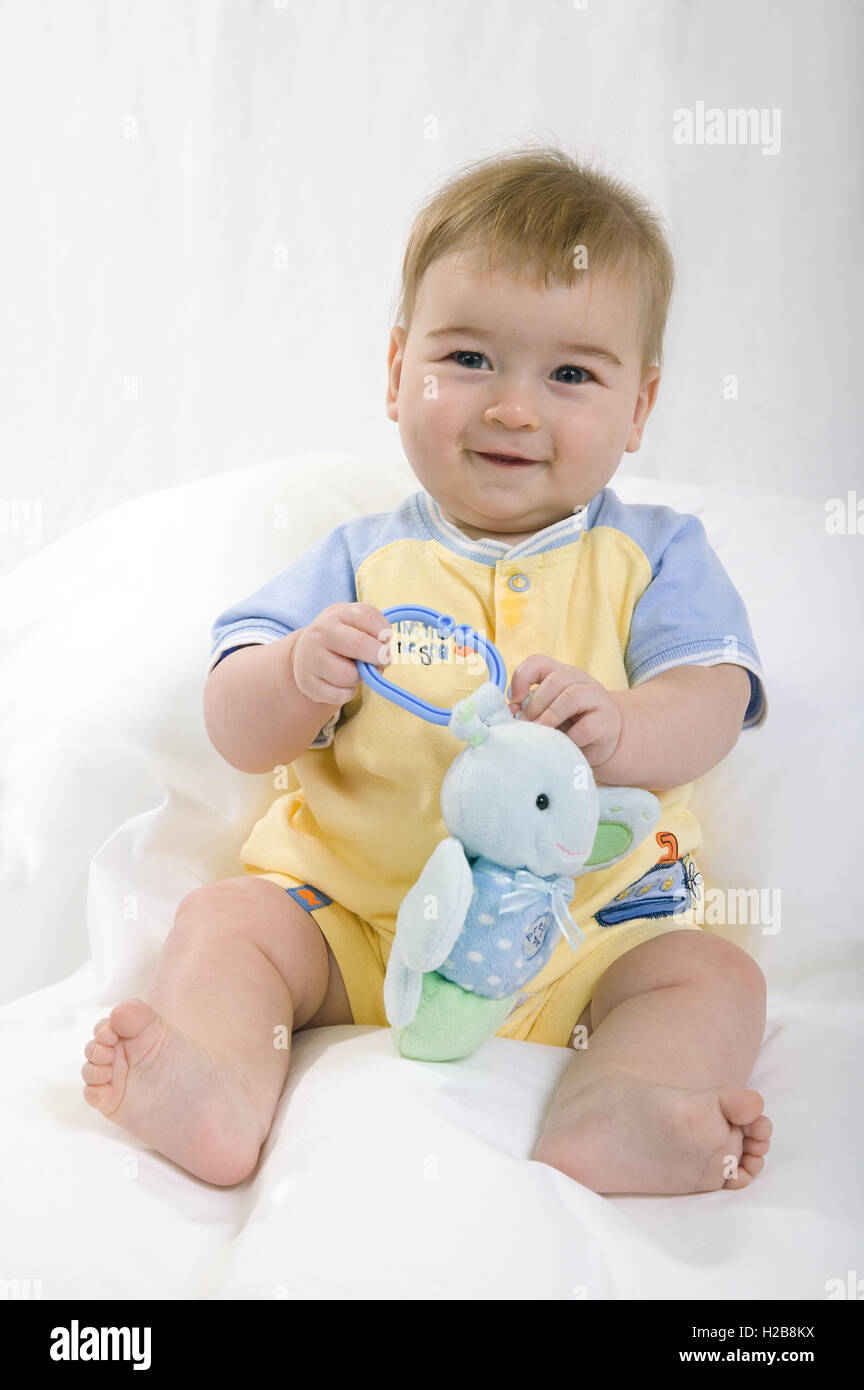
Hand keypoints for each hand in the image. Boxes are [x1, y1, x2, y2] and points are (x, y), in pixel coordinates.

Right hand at [291, 602, 393, 704]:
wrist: (307, 653)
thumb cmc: (342, 639)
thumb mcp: (357, 625)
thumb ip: (376, 635)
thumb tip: (385, 657)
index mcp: (337, 613)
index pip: (368, 617)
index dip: (385, 633)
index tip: (386, 641)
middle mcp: (320, 632)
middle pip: (359, 645)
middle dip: (379, 656)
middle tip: (382, 661)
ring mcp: (310, 657)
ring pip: (349, 675)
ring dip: (360, 677)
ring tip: (355, 671)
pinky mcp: (308, 683)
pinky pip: (340, 695)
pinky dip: (348, 692)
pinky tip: (343, 684)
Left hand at [508, 654, 623, 767]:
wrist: (603, 741)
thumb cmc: (570, 725)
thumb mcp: (547, 711)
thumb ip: (530, 707)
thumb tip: (512, 711)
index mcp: (560, 673)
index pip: (538, 662)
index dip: (521, 677)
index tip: (515, 700)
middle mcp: (580, 680)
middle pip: (554, 680)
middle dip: (535, 704)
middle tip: (526, 724)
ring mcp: (597, 698)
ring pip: (571, 697)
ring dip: (550, 717)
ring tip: (540, 733)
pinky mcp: (606, 722)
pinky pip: (586, 727)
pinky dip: (570, 738)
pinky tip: (563, 744)